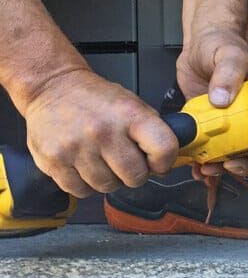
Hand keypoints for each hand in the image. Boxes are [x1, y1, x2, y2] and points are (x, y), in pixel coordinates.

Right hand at [23, 69, 178, 197]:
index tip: (157, 162)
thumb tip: (166, 166)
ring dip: (108, 179)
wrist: (51, 86)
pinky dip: (84, 183)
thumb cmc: (94, 97)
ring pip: (107, 187)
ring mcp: (77, 148)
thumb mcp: (131, 103)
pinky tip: (82, 164)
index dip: (164, 162)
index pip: (164, 149)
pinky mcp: (54, 161)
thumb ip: (152, 132)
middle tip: (124, 160)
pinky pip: (81, 191)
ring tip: (99, 158)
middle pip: (135, 177)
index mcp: (128, 114)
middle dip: (133, 174)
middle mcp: (103, 131)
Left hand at [176, 26, 247, 176]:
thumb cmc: (222, 44)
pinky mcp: (207, 127)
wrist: (199, 46)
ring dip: (220, 167)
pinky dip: (202, 161)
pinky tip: (195, 165)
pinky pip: (208, 150)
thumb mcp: (229, 55)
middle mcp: (246, 118)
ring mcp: (226, 124)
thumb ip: (228, 73)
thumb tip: (222, 97)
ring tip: (208, 168)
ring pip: (230, 155)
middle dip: (242, 165)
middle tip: (229, 164)